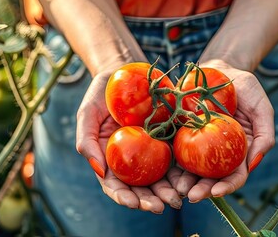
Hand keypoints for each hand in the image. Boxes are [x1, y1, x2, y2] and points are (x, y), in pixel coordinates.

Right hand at [75, 70, 182, 212]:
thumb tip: (100, 172)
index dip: (124, 197)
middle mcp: (133, 161)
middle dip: (150, 201)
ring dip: (169, 192)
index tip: (133, 203)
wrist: (127, 71)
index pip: (116, 186)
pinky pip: (180, 160)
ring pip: (162, 179)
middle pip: (141, 188)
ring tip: (178, 198)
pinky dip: (185, 173)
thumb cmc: (102, 94)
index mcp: (111, 160)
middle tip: (160, 207)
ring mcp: (153, 152)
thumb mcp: (87, 113)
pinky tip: (191, 179)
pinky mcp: (171, 141)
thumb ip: (87, 142)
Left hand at [170, 60, 274, 202]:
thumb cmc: (244, 87)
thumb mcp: (261, 106)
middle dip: (202, 191)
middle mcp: (218, 154)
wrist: (217, 69)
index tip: (217, 192)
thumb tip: (255, 163)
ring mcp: (199, 146)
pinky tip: (165, 172)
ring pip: (191, 171)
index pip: (235, 176)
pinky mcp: (181, 135)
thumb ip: (265, 134)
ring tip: (176, 189)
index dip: (227, 187)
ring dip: (184, 183)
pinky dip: (171, 165)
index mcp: (239, 152)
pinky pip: (175, 153)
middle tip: (191, 196)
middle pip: (211, 179)